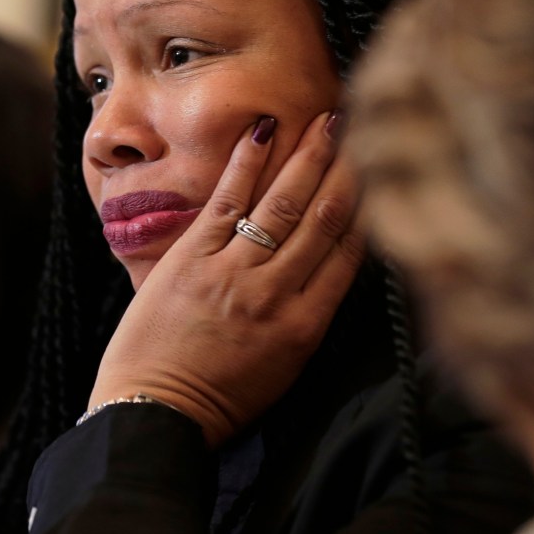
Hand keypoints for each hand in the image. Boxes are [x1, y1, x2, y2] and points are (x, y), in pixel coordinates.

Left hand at [88, 110, 365, 446]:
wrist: (155, 413)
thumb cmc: (221, 398)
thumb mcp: (284, 366)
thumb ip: (308, 313)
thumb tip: (328, 262)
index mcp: (306, 325)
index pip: (348, 254)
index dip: (367, 206)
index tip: (378, 170)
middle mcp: (276, 293)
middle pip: (322, 219)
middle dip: (344, 169)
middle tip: (360, 129)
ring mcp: (233, 273)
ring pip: (281, 205)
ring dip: (307, 157)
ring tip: (327, 121)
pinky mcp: (191, 258)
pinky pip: (226, 203)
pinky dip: (246, 165)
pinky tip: (263, 132)